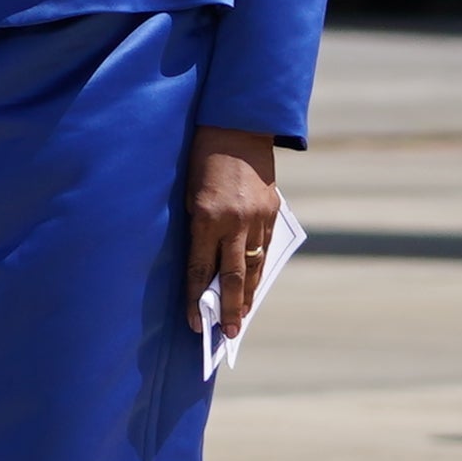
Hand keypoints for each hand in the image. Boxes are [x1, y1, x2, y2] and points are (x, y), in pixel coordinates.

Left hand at [186, 127, 282, 338]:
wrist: (237, 127)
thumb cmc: (202, 159)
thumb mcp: (189, 193)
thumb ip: (197, 228)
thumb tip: (203, 265)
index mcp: (206, 216)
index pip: (201, 268)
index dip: (197, 299)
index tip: (195, 323)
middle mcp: (234, 221)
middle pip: (233, 275)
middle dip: (230, 307)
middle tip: (229, 333)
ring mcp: (257, 217)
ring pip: (254, 265)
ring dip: (249, 294)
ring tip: (244, 317)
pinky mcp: (272, 211)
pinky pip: (266, 248)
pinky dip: (260, 269)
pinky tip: (256, 285)